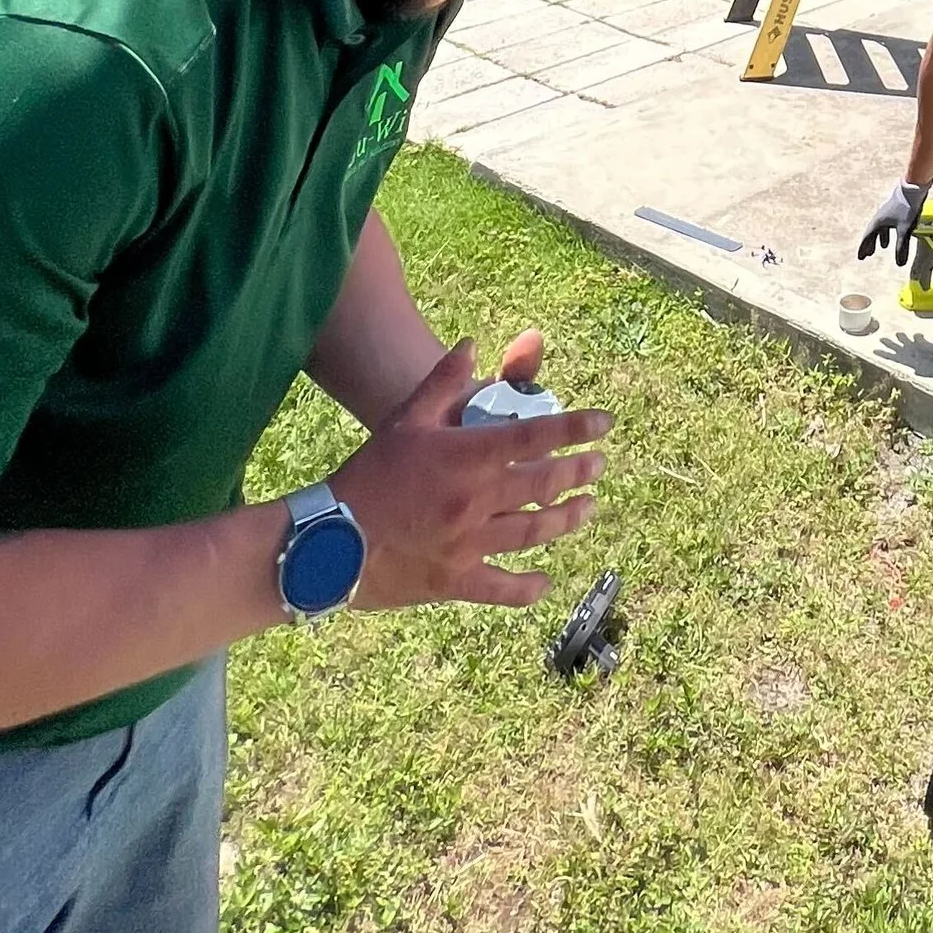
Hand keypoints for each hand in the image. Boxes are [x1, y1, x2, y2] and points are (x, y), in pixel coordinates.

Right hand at [330, 339, 611, 612]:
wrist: (327, 539)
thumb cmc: (368, 473)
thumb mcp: (405, 418)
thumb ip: (443, 380)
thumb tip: (472, 344)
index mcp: (468, 456)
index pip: (537, 436)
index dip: (576, 428)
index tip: (605, 425)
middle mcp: (477, 500)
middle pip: (543, 485)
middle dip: (578, 473)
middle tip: (600, 466)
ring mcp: (469, 544)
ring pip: (532, 533)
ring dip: (566, 521)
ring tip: (588, 510)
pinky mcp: (454, 581)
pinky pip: (500, 588)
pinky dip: (526, 588)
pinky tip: (545, 583)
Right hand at [859, 177, 928, 267]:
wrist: (913, 188)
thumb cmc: (906, 208)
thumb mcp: (904, 230)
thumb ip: (901, 247)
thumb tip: (899, 264)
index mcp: (878, 221)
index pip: (868, 237)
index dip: (864, 248)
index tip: (861, 257)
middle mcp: (880, 216)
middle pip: (873, 232)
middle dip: (871, 244)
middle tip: (869, 254)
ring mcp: (887, 211)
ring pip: (882, 227)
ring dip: (881, 237)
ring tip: (884, 246)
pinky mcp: (895, 208)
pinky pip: (889, 223)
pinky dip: (889, 231)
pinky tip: (896, 232)